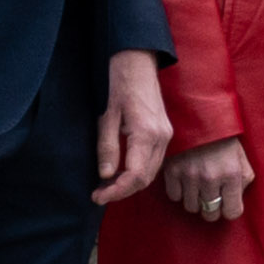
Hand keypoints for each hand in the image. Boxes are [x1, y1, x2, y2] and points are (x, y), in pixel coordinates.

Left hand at [90, 50, 170, 208]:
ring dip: (130, 184)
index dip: (117, 191)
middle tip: (98, 195)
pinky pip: (154, 162)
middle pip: (146, 178)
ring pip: (152, 173)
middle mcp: (161, 138)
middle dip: (123, 192)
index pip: (135, 175)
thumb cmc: (120, 89)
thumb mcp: (106, 118)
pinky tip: (122, 173)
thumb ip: (107, 148)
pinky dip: (138, 174)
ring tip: (107, 187)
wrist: (138, 67)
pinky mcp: (164, 135)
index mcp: (146, 134)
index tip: (97, 197)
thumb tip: (105, 176)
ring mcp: (166, 137)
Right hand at [161, 137, 255, 223]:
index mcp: (232, 175)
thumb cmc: (223, 139)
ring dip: (195, 201)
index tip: (228, 205)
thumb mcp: (241, 157)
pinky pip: (174, 197)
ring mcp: (189, 177)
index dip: (231, 210)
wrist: (198, 119)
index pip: (232, 212)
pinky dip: (180, 192)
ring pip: (191, 208)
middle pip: (210, 214)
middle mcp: (210, 179)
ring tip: (199, 188)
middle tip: (212, 198)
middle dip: (212, 209)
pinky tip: (185, 182)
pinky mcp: (172, 173)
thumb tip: (237, 200)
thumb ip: (244, 179)